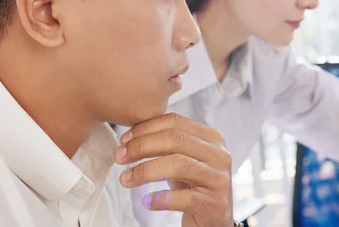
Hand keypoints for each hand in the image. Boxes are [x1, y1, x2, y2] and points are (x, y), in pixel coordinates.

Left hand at [115, 113, 232, 226]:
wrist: (214, 216)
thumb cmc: (193, 184)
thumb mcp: (182, 158)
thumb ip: (166, 143)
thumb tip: (129, 137)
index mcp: (211, 137)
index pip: (175, 122)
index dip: (146, 128)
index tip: (123, 140)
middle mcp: (219, 154)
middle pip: (176, 140)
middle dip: (141, 146)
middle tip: (119, 157)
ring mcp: (219, 179)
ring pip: (179, 165)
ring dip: (145, 171)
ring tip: (126, 179)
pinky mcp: (215, 204)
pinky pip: (184, 198)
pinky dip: (161, 199)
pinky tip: (146, 201)